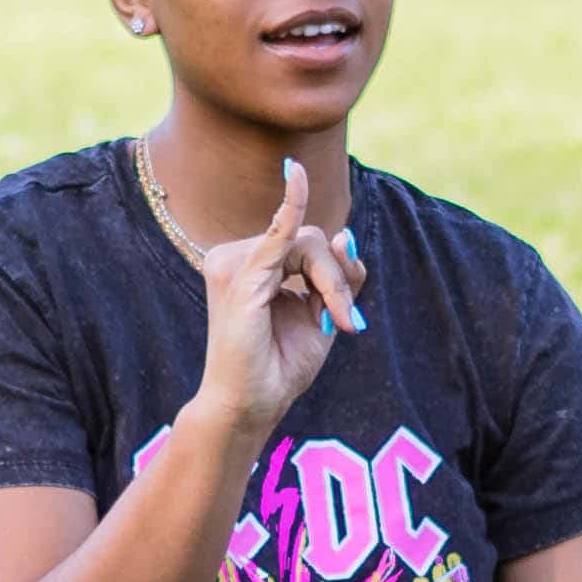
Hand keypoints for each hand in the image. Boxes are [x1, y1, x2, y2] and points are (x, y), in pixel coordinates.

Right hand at [184, 153, 363, 444]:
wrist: (250, 406)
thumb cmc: (277, 367)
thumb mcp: (321, 316)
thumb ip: (338, 278)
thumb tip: (347, 234)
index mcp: (252, 264)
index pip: (306, 244)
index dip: (334, 274)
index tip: (345, 315)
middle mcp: (235, 257)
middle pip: (311, 239)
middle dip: (337, 280)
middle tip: (347, 324)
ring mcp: (233, 262)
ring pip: (309, 243)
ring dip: (333, 283)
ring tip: (335, 324)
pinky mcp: (242, 276)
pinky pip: (278, 233)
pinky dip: (292, 202)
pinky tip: (295, 174)